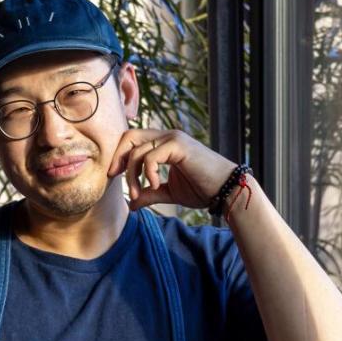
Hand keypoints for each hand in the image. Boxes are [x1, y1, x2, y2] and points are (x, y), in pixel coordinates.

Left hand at [107, 128, 237, 210]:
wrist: (225, 190)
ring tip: (137, 194)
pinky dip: (148, 172)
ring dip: (132, 175)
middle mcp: (167, 136)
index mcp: (164, 143)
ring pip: (137, 150)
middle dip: (118, 158)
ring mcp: (174, 138)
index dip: (119, 156)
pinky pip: (151, 156)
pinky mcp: (179, 146)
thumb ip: (150, 194)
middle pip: (129, 136)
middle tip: (115, 177)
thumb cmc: (202, 189)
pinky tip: (155, 185)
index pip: (132, 140)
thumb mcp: (169, 193)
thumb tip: (131, 204)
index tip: (115, 176)